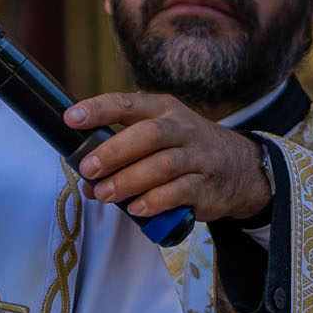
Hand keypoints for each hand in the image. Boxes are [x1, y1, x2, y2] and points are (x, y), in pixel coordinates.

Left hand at [59, 90, 271, 224]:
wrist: (241, 168)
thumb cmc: (185, 149)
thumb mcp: (160, 134)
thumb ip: (123, 150)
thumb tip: (86, 178)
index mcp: (164, 110)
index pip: (129, 104)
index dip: (99, 109)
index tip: (71, 118)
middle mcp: (183, 129)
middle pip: (149, 134)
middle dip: (114, 151)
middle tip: (88, 168)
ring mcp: (198, 157)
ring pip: (163, 165)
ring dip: (129, 180)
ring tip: (104, 194)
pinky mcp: (206, 186)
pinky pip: (180, 192)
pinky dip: (154, 201)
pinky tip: (136, 208)